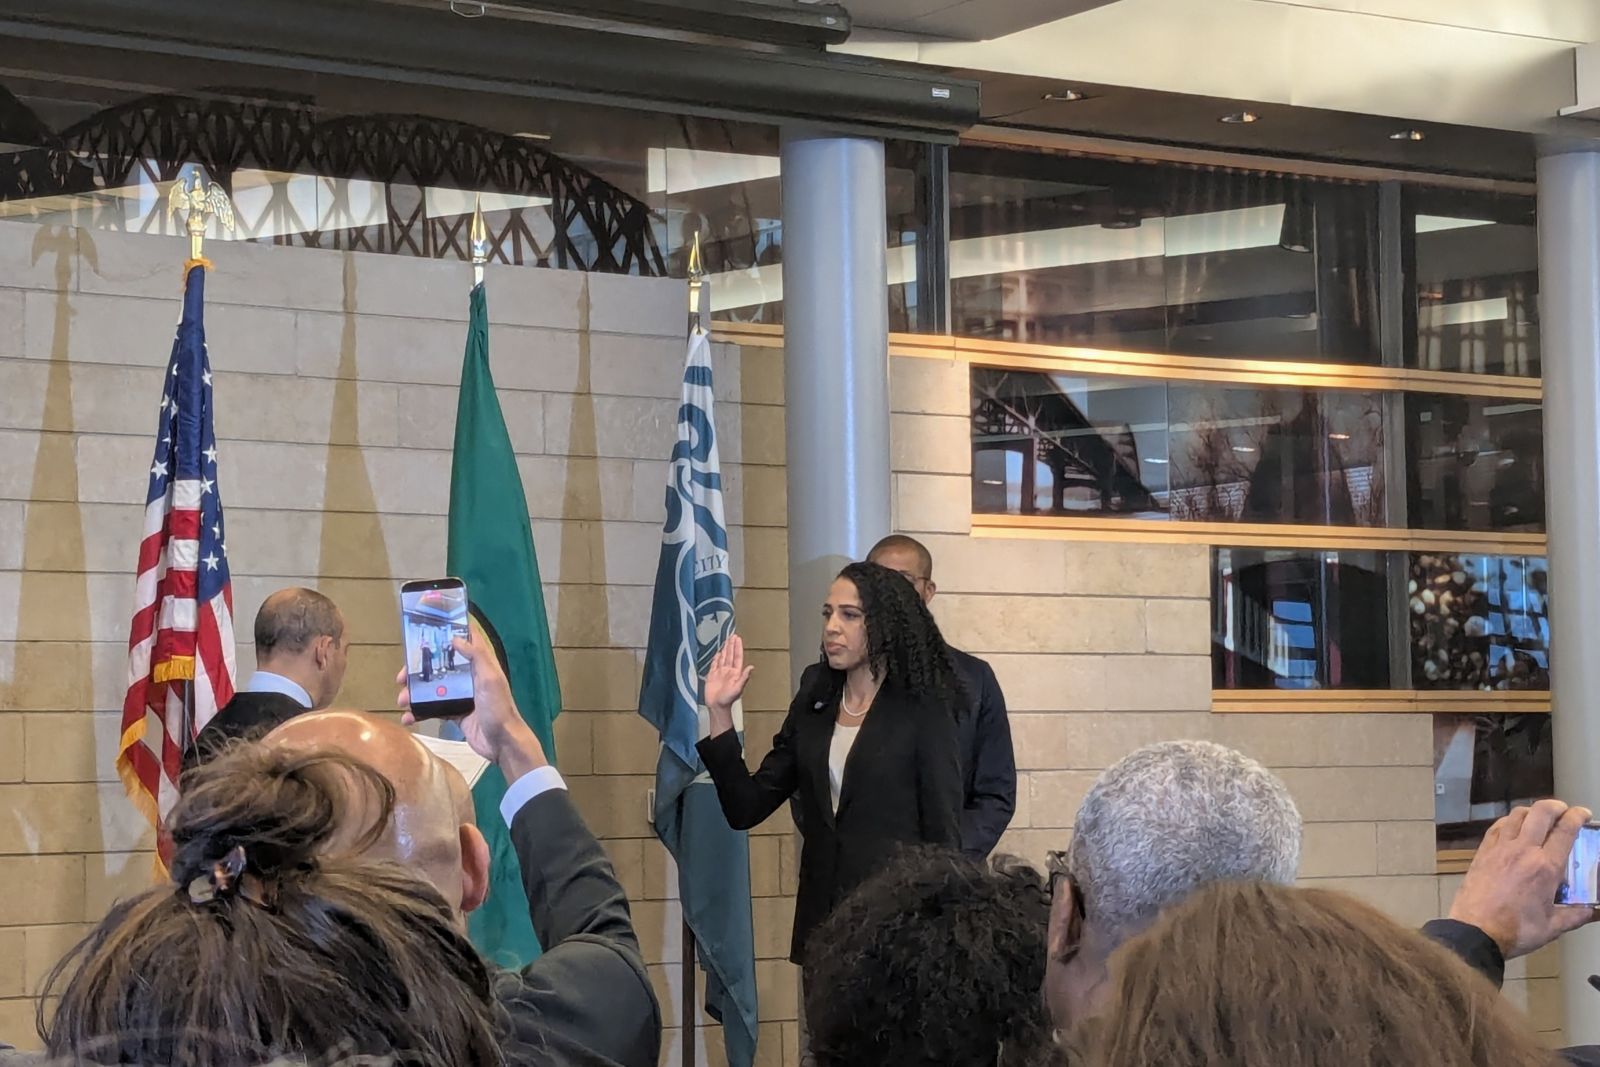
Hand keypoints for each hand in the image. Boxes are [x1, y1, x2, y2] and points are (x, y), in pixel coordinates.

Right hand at [399, 618, 546, 779]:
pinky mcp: (455, 713)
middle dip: (419, 670)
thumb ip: (477, 656)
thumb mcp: (490, 678)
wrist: (501, 742)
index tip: (424, 631)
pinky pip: (434, 709)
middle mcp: (470, 677)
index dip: (447, 634)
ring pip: (433, 688)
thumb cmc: (498, 708)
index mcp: (481, 665)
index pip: (465, 642)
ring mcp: (461, 696)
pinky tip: (408, 717)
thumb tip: (456, 638)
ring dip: (415, 693)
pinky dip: (419, 712)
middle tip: (401, 677)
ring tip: (402, 700)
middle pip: (440, 666)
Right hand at [703, 634, 753, 736]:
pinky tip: (717, 653)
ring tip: (726, 641)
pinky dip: (716, 658)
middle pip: (730, 655)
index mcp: (735, 673)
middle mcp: (728, 671)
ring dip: (725, 649)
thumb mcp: (738, 688)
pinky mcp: (712, 676)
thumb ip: (744, 677)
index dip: (737, 647)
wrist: (716, 706)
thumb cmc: (727, 700)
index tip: (737, 638)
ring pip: (723, 658)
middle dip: (731, 645)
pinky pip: (714, 665)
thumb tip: (752, 667)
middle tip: (732, 635)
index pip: (736, 657)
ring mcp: (719, 673)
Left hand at [1448, 798, 1599, 958]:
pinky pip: (1497, 827)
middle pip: (1540, 813)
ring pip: (1516, 815)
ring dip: (1532, 811)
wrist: (1475, 931)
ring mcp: (1499, 848)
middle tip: (1564, 811)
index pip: (1565, 831)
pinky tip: (1513, 826)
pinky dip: (1509, 820)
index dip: (1577, 817)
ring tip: (1540, 817)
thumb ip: (1577, 914)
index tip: (1583, 813)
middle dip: (1556, 806)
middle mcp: (1523, 850)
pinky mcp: (1482, 852)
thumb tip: (1595, 911)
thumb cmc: (1517, 930)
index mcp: (1545, 867)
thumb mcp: (1554, 926)